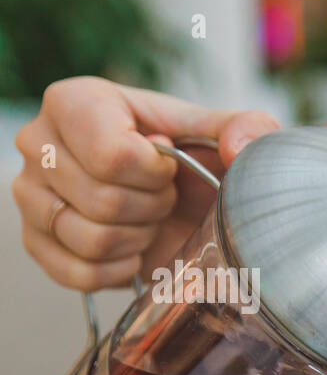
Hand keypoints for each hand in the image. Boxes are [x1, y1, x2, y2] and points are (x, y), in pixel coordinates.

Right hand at [11, 77, 278, 291]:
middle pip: (103, 200)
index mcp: (75, 101)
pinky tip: (131, 248)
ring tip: (146, 220)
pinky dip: (117, 270)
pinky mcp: (36, 242)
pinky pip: (78, 273)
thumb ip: (249, 128)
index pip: (112, 155)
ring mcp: (29, 194)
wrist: (182, 207)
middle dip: (152, 208)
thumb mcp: (225, 140)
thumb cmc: (196, 164)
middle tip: (162, 198)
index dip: (155, 175)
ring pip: (89, 238)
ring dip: (136, 238)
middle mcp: (38, 142)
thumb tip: (238, 146)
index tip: (169, 169)